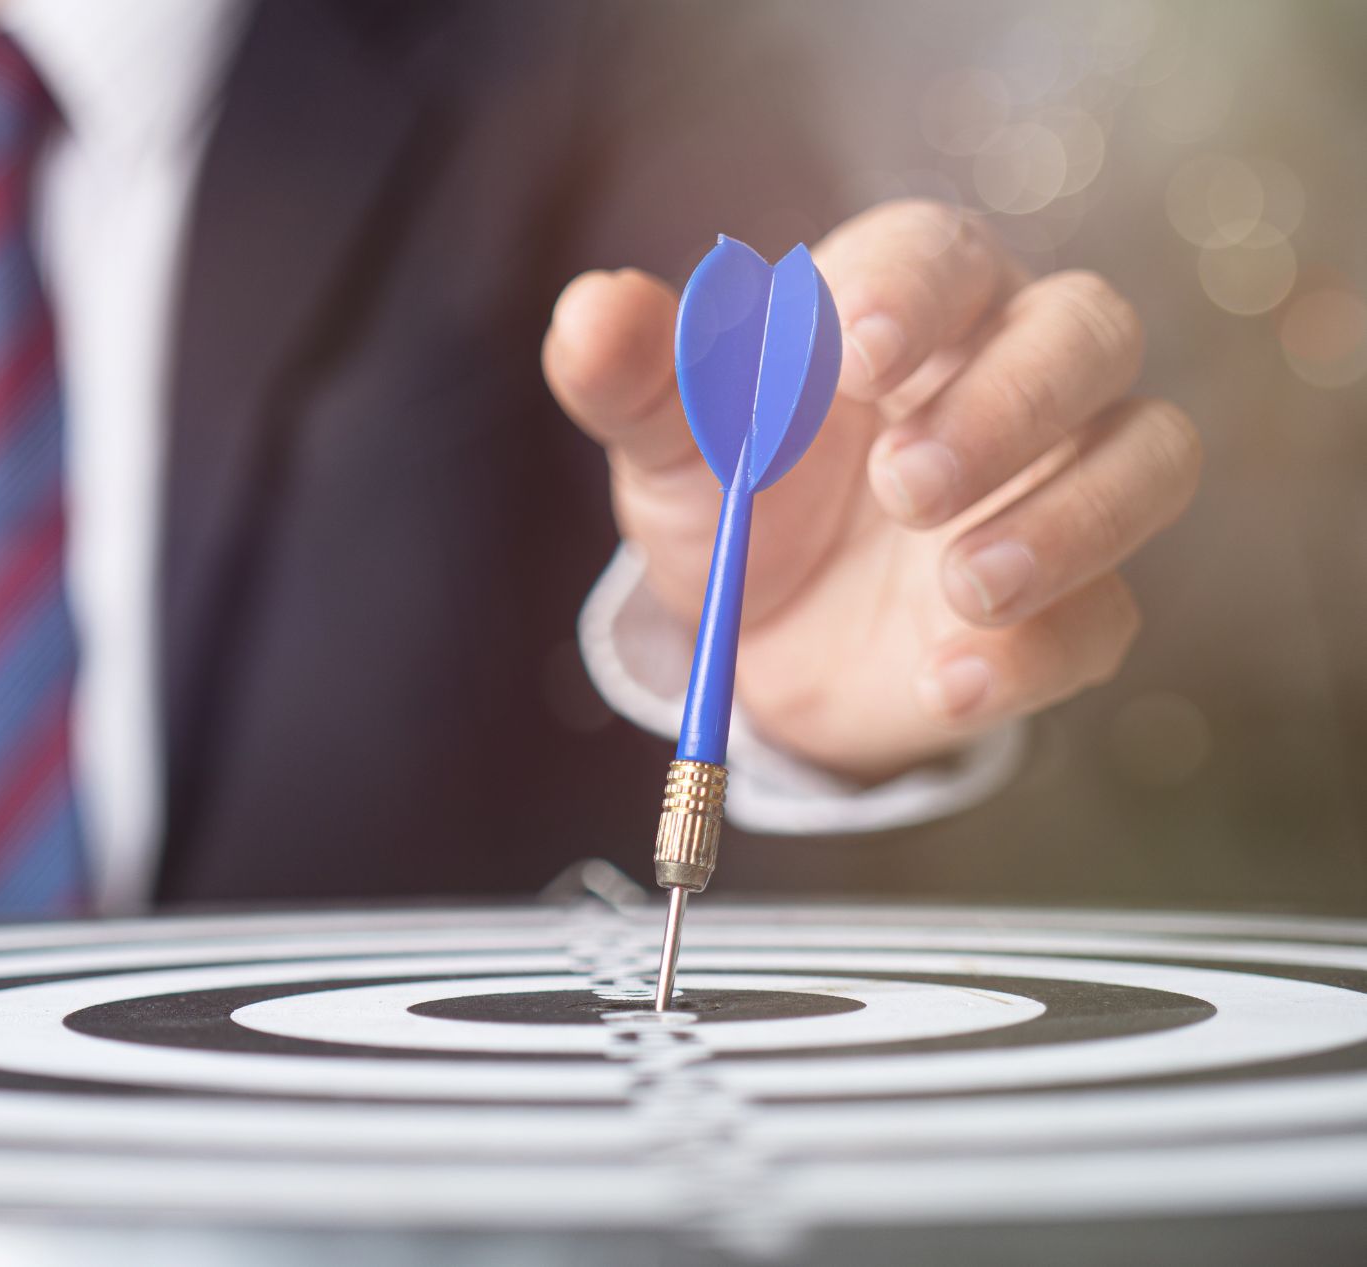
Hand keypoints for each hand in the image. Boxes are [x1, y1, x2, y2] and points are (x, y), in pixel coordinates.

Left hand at [544, 200, 1201, 780]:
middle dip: (1008, 403)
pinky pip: (1106, 616)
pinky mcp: (1070, 608)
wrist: (759, 638)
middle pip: (1086, 333)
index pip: (943, 253)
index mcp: (906, 306)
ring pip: (1147, 455)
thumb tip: (590, 311)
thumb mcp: (669, 443)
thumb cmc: (731, 496)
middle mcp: (1009, 376)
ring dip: (1067, 518)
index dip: (915, 291)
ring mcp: (1056, 491)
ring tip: (959, 585)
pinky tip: (948, 680)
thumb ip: (637, 376)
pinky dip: (1037, 651)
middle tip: (903, 482)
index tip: (860, 351)